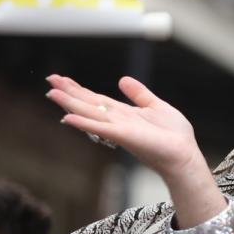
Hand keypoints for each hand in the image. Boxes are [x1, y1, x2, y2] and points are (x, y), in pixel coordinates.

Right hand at [46, 75, 206, 185]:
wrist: (184, 154)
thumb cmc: (174, 135)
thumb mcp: (156, 106)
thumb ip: (139, 94)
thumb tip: (123, 79)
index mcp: (123, 113)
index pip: (96, 99)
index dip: (79, 89)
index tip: (61, 79)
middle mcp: (117, 121)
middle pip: (88, 104)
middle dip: (69, 93)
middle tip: (49, 80)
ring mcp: (118, 129)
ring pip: (90, 113)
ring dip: (70, 104)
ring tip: (52, 93)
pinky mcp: (124, 136)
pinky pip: (101, 128)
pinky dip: (85, 123)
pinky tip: (68, 118)